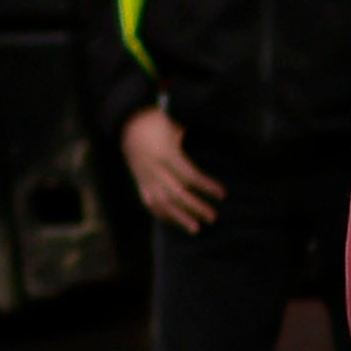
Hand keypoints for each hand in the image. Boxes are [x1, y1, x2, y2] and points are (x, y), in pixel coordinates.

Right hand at [119, 106, 223, 232]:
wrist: (128, 123)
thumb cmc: (158, 122)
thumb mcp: (175, 127)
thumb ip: (191, 142)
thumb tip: (216, 144)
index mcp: (165, 154)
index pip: (189, 175)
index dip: (206, 186)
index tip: (222, 194)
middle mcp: (155, 168)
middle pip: (177, 193)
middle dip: (196, 207)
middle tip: (212, 217)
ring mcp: (146, 177)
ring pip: (163, 203)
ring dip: (180, 218)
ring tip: (196, 229)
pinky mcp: (140, 182)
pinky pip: (151, 203)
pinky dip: (164, 214)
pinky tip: (176, 222)